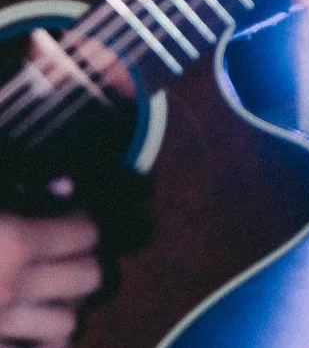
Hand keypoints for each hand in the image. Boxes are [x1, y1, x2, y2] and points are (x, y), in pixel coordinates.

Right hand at [0, 190, 101, 347]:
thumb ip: (22, 189)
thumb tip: (67, 186)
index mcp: (17, 243)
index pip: (86, 234)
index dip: (82, 223)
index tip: (70, 219)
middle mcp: (16, 287)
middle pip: (88, 278)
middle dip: (84, 262)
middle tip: (66, 257)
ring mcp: (1, 324)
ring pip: (66, 325)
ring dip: (65, 309)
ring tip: (49, 297)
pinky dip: (38, 345)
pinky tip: (31, 335)